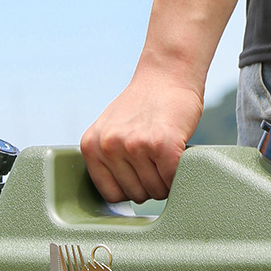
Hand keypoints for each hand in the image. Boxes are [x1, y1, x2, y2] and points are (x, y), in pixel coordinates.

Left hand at [80, 72, 203, 202]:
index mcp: (91, 146)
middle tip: (157, 162)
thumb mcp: (110, 131)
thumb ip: (108, 159)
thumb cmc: (143, 106)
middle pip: (135, 195)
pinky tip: (177, 157)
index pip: (111, 195)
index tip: (140, 177)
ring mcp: (134, 145)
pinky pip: (172, 180)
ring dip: (167, 181)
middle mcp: (109, 146)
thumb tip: (119, 196)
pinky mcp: (161, 145)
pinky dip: (179, 174)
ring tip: (166, 158)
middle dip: (150, 185)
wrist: (166, 74)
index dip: (130, 190)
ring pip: (155, 191)